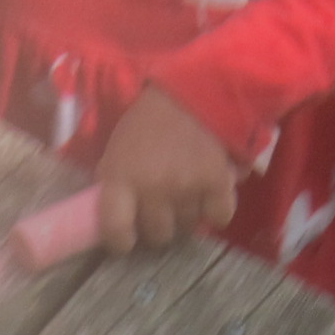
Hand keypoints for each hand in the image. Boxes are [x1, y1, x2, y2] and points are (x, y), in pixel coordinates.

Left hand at [97, 88, 236, 253]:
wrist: (193, 92)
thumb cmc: (149, 120)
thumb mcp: (117, 148)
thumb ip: (116, 181)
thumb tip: (117, 215)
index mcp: (121, 177)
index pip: (115, 229)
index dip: (120, 242)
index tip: (126, 242)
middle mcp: (153, 188)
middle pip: (156, 234)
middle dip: (157, 226)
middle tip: (161, 211)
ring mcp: (186, 188)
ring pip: (187, 228)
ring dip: (186, 217)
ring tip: (186, 196)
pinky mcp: (217, 183)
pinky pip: (219, 217)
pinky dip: (216, 210)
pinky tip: (211, 196)